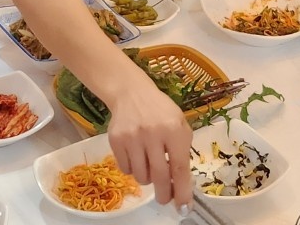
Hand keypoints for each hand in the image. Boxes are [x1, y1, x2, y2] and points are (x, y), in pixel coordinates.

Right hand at [105, 76, 193, 208]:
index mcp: (173, 129)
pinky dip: (132, 169)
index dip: (182, 190)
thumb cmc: (161, 111)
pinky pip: (125, 169)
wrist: (131, 93)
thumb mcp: (179, 124)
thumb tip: (181, 183)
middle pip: (159, 176)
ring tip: (149, 165)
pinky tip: (136, 155)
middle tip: (164, 199)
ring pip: (140, 176)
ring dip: (147, 178)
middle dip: (163, 194)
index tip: (183, 206)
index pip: (179, 167)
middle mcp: (152, 133)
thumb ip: (182, 151)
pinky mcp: (116, 140)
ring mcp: (132, 137)